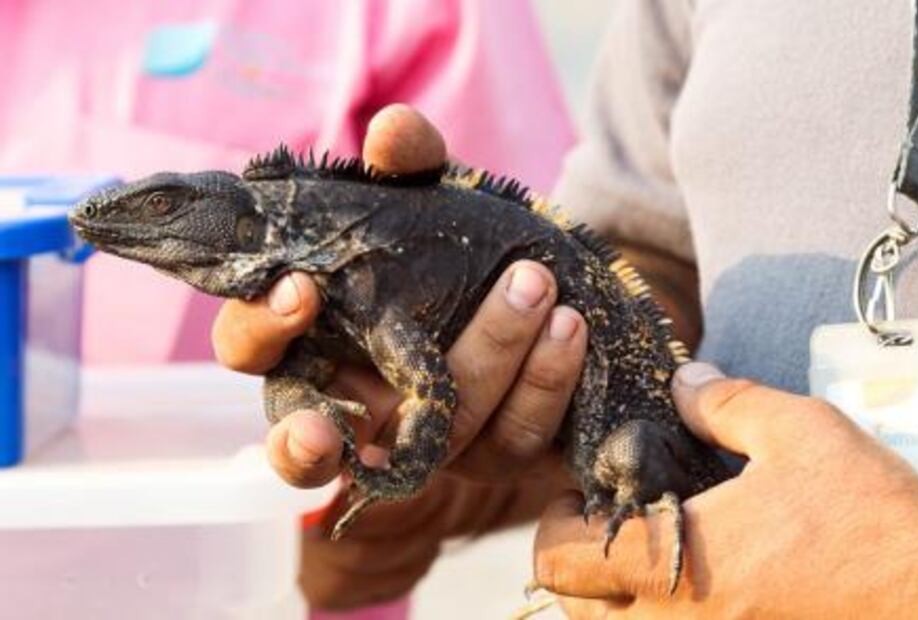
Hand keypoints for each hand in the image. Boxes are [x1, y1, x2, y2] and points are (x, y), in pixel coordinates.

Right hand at [211, 104, 586, 606]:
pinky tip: (568, 328)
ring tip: (534, 284)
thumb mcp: (432, 200)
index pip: (251, 346)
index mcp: (312, 338)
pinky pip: (511, 438)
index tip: (301, 290)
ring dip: (485, 359)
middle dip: (304, 441)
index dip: (261, 328)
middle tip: (329, 423)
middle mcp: (355, 402)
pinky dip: (541, 383)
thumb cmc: (454, 250)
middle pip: (304, 439)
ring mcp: (423, 441)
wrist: (543, 286)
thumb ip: (408, 167)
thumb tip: (391, 130)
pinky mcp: (492, 457)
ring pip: (433, 438)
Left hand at [532, 362, 917, 617]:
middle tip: (610, 522)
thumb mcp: (799, 432)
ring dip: (612, 598)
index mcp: (677, 565)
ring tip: (649, 551)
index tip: (582, 493)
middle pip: (574, 611)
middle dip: (575, 563)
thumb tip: (681, 382)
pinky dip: (659, 619)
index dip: (553, 521)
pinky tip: (697, 582)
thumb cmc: (871, 520)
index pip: (560, 562)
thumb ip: (722, 403)